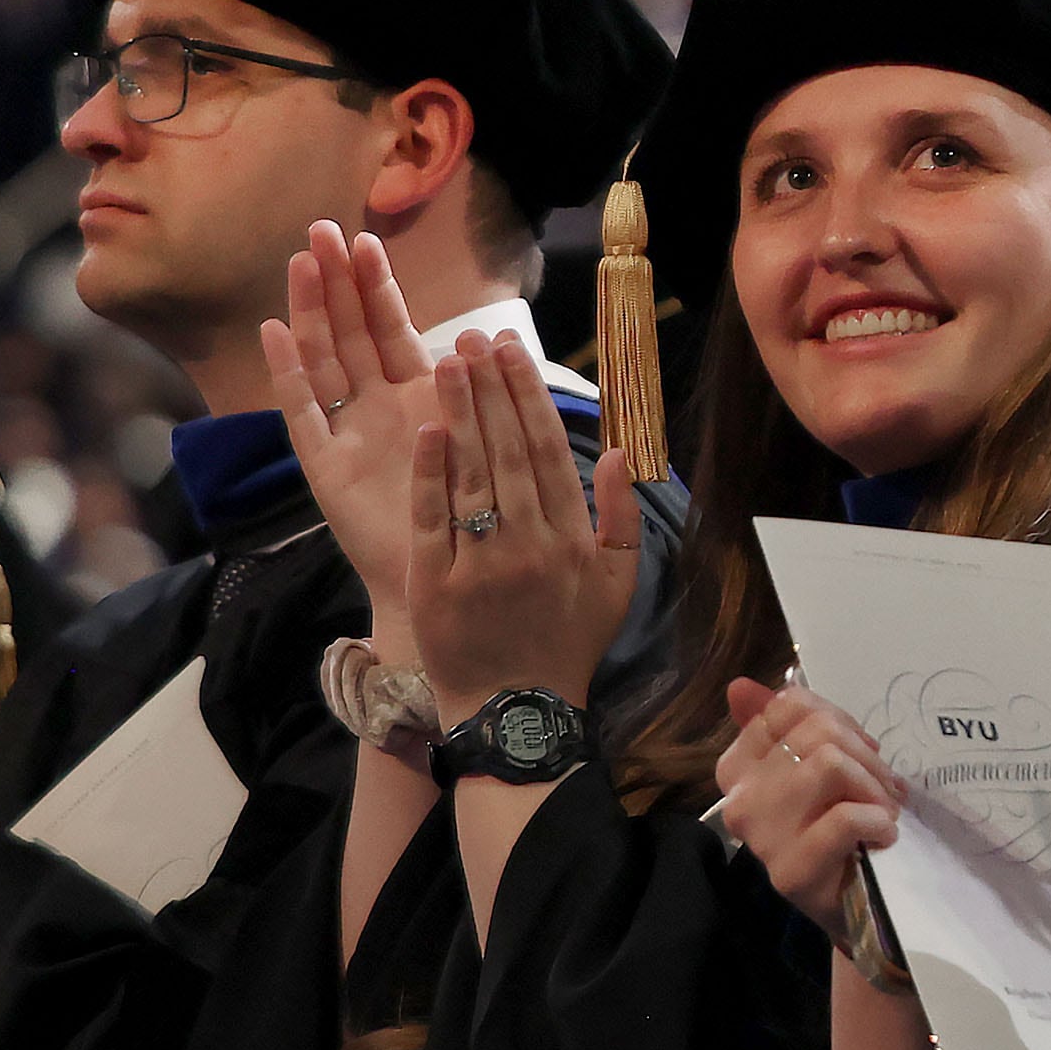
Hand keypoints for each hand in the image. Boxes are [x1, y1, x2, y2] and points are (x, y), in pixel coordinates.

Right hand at [263, 224, 451, 647]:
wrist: (445, 578)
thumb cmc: (469, 512)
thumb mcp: (483, 440)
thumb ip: (480, 395)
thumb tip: (490, 339)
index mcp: (418, 396)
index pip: (390, 328)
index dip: (377, 286)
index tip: (367, 239)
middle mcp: (375, 407)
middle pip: (349, 332)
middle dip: (335, 282)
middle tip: (320, 228)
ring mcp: (346, 432)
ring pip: (324, 360)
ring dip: (310, 311)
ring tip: (299, 262)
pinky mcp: (324, 466)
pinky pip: (303, 413)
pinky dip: (286, 373)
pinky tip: (272, 331)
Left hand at [408, 338, 641, 726]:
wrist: (517, 711)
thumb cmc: (567, 643)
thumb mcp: (617, 582)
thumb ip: (620, 515)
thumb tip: (624, 452)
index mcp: (570, 538)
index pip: (547, 451)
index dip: (529, 396)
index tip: (514, 352)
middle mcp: (528, 544)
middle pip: (507, 451)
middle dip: (490, 389)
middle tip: (473, 338)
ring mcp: (480, 563)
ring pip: (471, 474)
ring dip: (459, 414)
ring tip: (446, 361)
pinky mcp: (436, 584)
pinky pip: (433, 518)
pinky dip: (430, 472)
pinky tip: (426, 429)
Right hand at [711, 678, 904, 929]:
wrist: (854, 906)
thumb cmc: (837, 830)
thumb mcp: (816, 770)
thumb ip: (784, 725)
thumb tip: (739, 685)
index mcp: (738, 768)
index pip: (788, 707)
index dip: (839, 721)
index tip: (858, 751)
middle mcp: (740, 799)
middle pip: (817, 732)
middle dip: (866, 756)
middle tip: (882, 788)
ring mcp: (762, 836)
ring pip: (830, 764)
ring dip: (875, 787)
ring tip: (883, 811)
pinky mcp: (791, 870)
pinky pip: (845, 817)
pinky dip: (877, 821)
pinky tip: (882, 837)